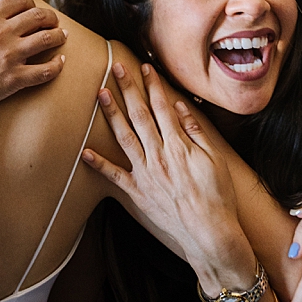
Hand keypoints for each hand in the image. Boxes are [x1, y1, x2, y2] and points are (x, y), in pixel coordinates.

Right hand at [0, 0, 66, 116]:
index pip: (19, 1)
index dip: (30, 3)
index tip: (32, 9)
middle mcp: (2, 32)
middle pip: (38, 16)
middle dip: (50, 17)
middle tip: (53, 21)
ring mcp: (10, 55)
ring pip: (47, 39)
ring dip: (58, 36)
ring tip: (62, 36)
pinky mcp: (15, 78)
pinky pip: (45, 70)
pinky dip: (57, 65)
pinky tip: (60, 62)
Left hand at [82, 63, 255, 290]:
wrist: (209, 233)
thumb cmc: (217, 197)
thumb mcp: (215, 160)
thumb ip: (196, 132)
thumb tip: (180, 108)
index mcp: (179, 146)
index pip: (163, 107)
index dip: (153, 85)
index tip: (145, 68)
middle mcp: (158, 156)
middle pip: (140, 116)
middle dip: (128, 90)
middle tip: (116, 68)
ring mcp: (145, 174)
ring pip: (124, 138)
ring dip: (111, 115)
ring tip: (100, 94)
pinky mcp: (137, 193)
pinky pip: (113, 176)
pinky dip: (98, 164)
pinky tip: (84, 152)